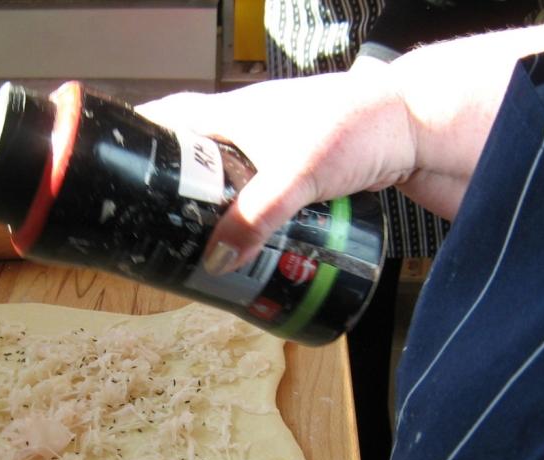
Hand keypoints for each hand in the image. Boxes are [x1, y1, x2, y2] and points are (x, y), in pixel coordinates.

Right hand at [138, 67, 418, 271]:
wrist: (427, 128)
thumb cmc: (364, 126)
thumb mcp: (299, 173)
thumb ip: (256, 217)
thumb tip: (217, 261)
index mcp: (238, 113)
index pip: (173, 117)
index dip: (142, 138)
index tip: (116, 166)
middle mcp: (254, 130)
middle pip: (200, 160)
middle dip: (177, 193)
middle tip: (158, 229)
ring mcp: (282, 153)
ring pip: (235, 185)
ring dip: (218, 214)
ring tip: (200, 251)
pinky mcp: (309, 175)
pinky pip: (267, 201)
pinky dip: (254, 223)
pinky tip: (253, 249)